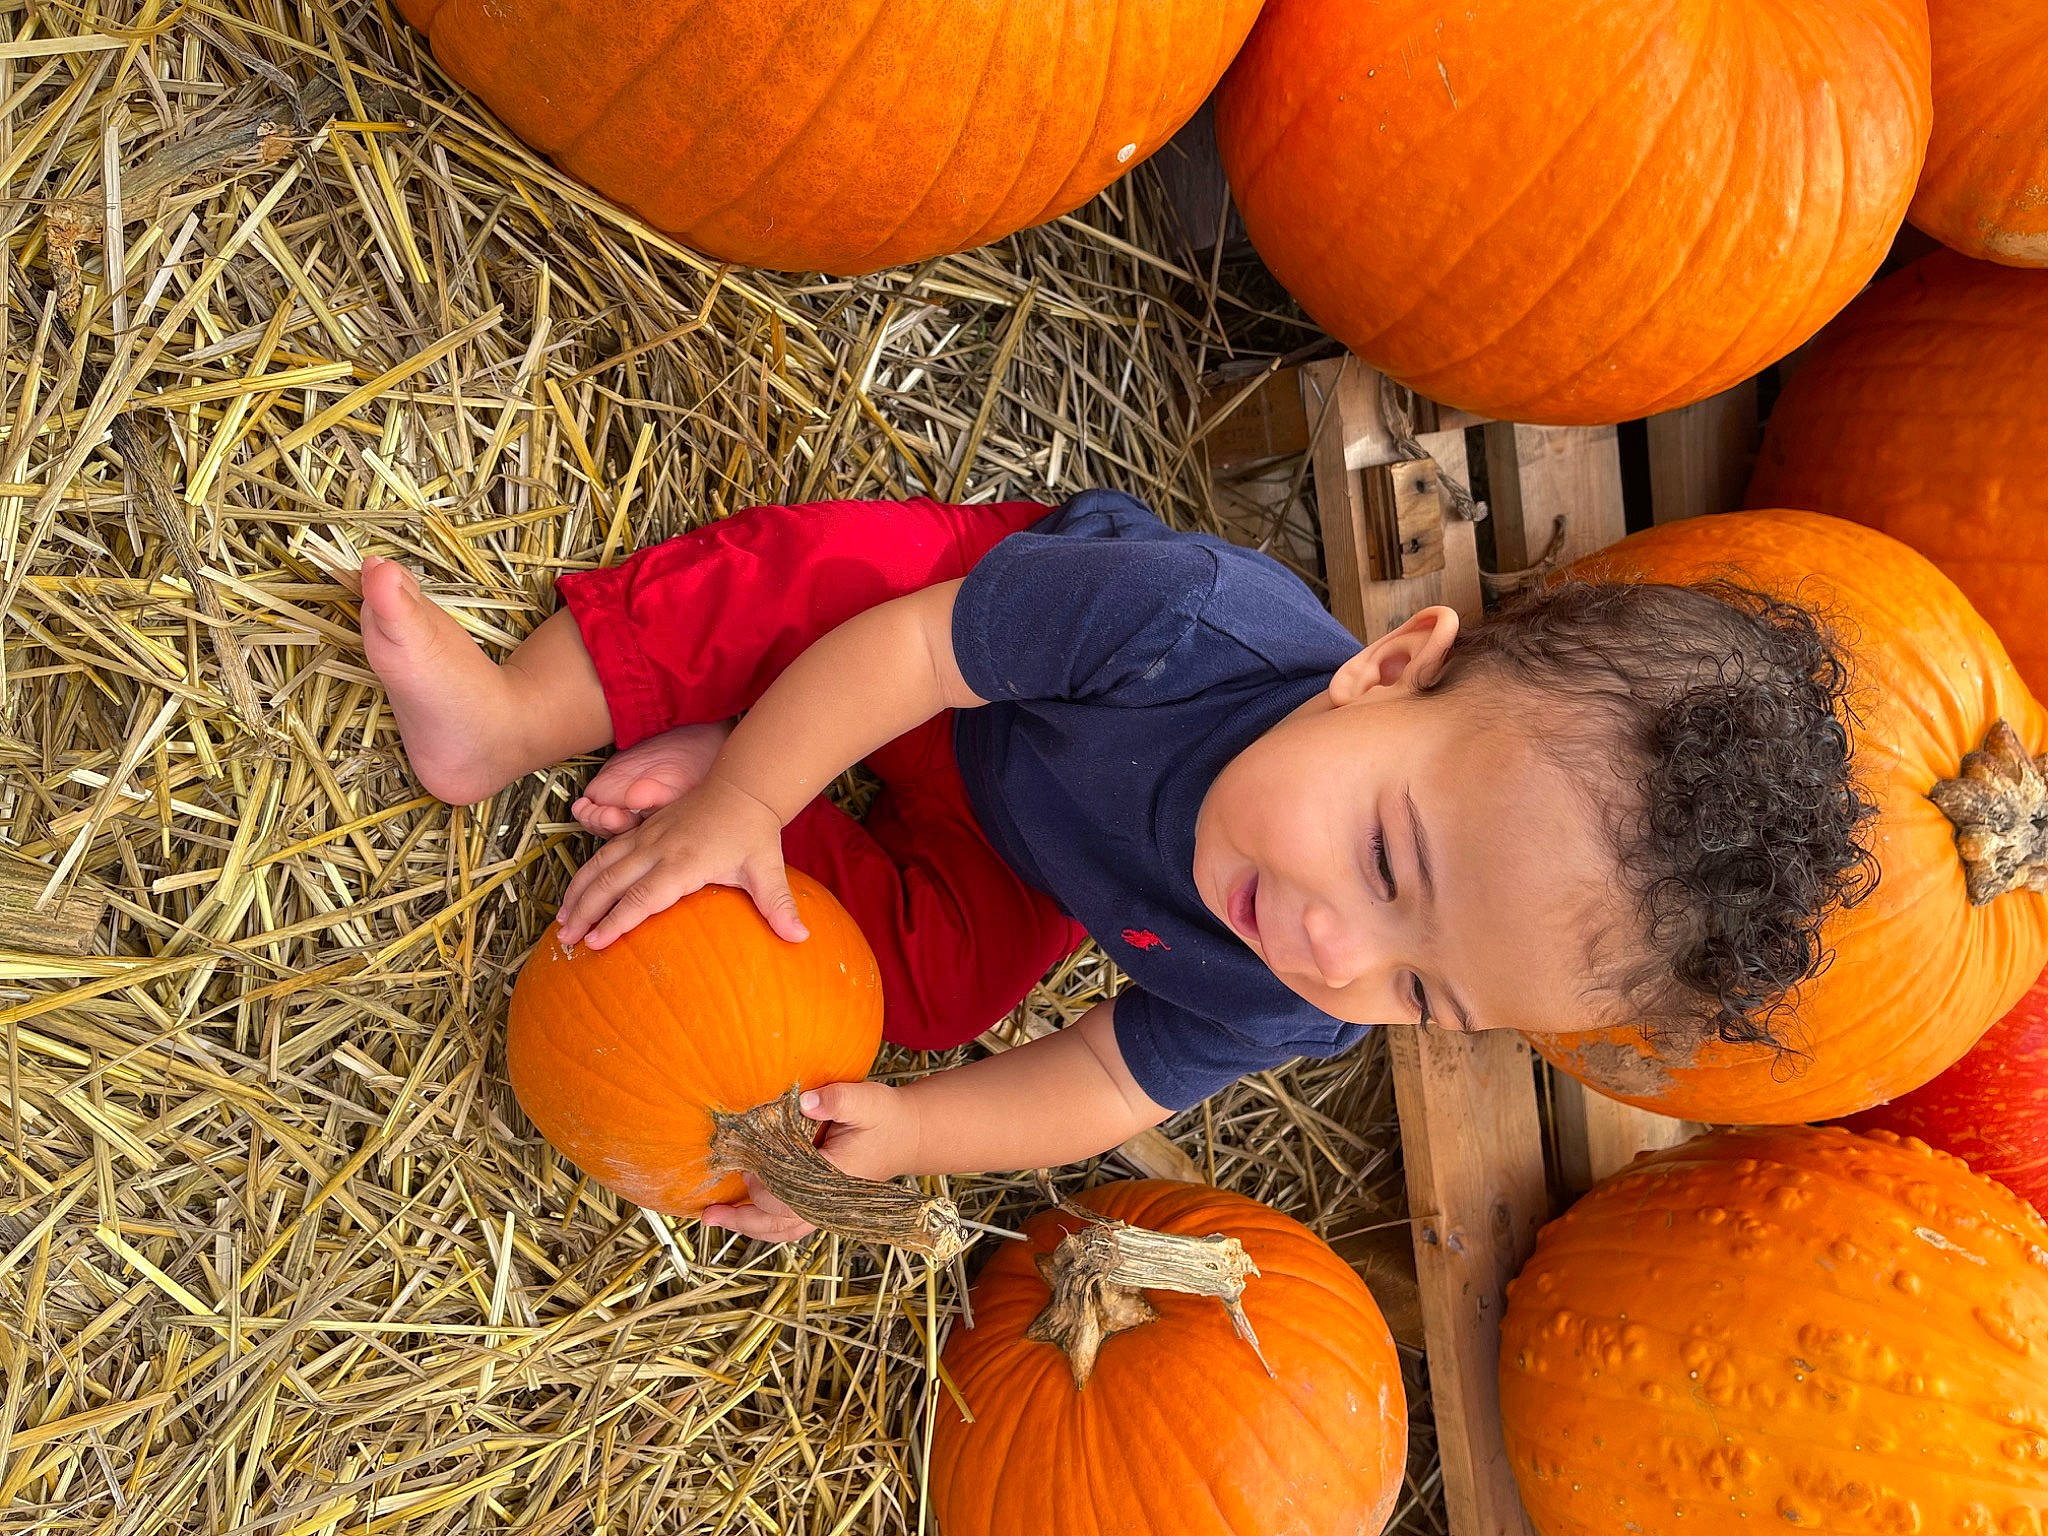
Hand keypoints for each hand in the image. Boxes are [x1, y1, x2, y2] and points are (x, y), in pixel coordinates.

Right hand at [556, 775, 804, 948]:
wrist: (742, 787)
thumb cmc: (754, 833)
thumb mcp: (767, 869)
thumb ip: (779, 904)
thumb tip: (801, 938)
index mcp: (685, 862)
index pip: (644, 897)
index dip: (618, 920)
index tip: (596, 943)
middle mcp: (659, 848)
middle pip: (612, 882)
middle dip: (586, 913)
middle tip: (566, 942)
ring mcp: (647, 837)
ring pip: (601, 864)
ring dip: (578, 893)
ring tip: (560, 923)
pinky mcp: (643, 830)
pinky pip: (607, 852)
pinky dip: (586, 874)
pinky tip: (575, 893)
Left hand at [701, 1082, 922, 1243]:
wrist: (909, 1135)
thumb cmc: (886, 1117)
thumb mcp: (867, 1100)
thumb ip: (837, 1100)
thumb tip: (803, 1100)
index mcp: (837, 1180)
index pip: (791, 1197)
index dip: (763, 1187)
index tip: (745, 1166)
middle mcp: (829, 1202)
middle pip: (780, 1223)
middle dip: (743, 1219)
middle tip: (709, 1212)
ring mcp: (825, 1207)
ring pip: (782, 1229)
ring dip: (748, 1225)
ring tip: (714, 1218)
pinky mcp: (821, 1204)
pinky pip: (788, 1223)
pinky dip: (762, 1221)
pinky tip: (740, 1214)